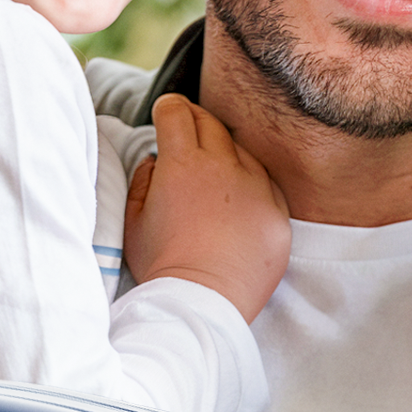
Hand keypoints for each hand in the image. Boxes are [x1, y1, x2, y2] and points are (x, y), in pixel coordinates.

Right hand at [124, 95, 290, 322]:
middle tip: (186, 129)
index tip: (165, 113)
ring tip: (213, 171)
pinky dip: (251, 182)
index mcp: (182, 164)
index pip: (176, 113)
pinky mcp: (278, 213)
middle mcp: (223, 167)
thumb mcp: (133, 220)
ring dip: (225, 152)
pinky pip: (266, 183)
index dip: (167, 108)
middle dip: (194, 120)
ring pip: (241, 150)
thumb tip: (156, 160)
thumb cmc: (162, 265)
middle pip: (210, 123)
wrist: (203, 303)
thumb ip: (143, 179)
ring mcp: (256, 189)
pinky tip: (239, 196)